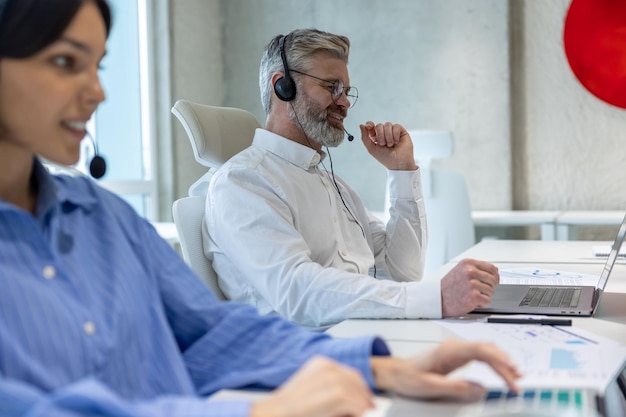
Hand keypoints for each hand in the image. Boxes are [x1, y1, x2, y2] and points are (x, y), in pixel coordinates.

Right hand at [251, 356, 374, 416]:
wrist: (277, 413)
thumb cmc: (291, 407)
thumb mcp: (312, 389)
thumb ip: (329, 387)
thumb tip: (352, 398)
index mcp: (321, 363)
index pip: (350, 373)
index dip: (359, 387)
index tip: (365, 398)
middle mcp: (328, 367)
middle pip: (357, 380)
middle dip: (363, 396)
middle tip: (366, 408)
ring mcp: (333, 379)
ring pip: (359, 392)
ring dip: (361, 406)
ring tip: (355, 414)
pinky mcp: (337, 394)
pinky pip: (358, 404)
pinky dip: (358, 412)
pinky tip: (352, 416)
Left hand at [359, 121, 416, 170]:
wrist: (398, 163)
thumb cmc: (386, 158)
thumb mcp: (371, 148)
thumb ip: (365, 137)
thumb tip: (361, 125)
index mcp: (376, 137)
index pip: (371, 126)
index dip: (369, 125)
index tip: (368, 127)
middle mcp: (384, 133)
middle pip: (379, 125)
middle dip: (380, 135)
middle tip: (383, 144)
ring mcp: (393, 132)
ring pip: (387, 125)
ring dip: (388, 136)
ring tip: (390, 145)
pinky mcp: (401, 132)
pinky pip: (396, 126)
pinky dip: (395, 134)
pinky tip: (396, 142)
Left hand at [370, 340, 520, 399]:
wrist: (396, 372)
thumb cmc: (409, 377)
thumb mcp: (430, 387)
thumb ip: (456, 388)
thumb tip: (480, 389)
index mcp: (448, 350)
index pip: (481, 350)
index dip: (499, 361)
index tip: (511, 374)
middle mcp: (453, 346)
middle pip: (487, 349)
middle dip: (504, 364)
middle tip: (516, 382)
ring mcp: (456, 349)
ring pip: (485, 350)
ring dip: (501, 362)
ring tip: (515, 376)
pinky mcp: (456, 355)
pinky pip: (480, 355)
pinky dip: (493, 362)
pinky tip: (501, 370)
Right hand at [440, 258, 498, 316]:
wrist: (438, 298)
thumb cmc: (448, 286)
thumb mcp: (460, 270)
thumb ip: (476, 269)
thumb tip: (495, 271)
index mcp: (468, 263)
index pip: (491, 268)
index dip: (496, 275)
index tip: (496, 280)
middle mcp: (470, 272)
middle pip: (493, 280)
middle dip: (489, 286)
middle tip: (480, 290)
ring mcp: (472, 284)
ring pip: (491, 291)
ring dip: (484, 296)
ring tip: (472, 295)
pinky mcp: (474, 296)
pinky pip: (487, 300)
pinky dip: (482, 303)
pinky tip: (472, 301)